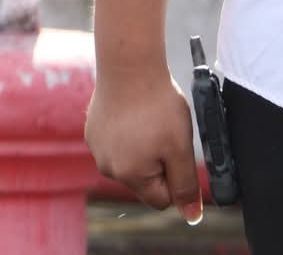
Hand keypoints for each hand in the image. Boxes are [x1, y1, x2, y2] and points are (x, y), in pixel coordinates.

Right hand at [85, 66, 202, 219]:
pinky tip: (132, 115)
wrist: (128, 67)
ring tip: (147, 122)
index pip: (162, 199)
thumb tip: (191, 216)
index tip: (175, 152)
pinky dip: (128, 136)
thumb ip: (186, 185)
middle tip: (162, 134)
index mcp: (128, 175)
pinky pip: (117, 145)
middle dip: (158, 164)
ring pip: (130, 162)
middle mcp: (106, 166)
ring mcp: (95, 148)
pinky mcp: (91, 131)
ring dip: (142, 149)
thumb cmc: (157, 107)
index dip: (176, 179)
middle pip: (144, 182)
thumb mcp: (181, 149)